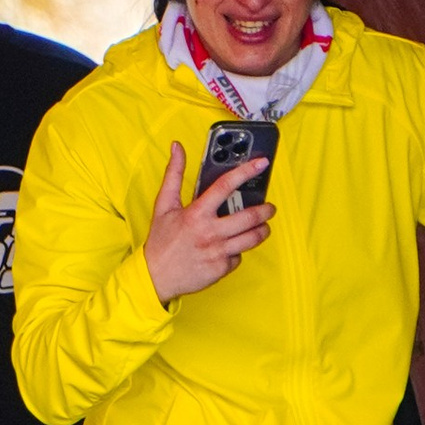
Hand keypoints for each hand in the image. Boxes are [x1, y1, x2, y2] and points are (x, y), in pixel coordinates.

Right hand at [142, 140, 272, 300]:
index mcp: (196, 213)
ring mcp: (218, 251)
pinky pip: (239, 256)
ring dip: (262, 230)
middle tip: (270, 207)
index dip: (246, 172)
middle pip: (250, 217)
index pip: (226, 186)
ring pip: (252, 238)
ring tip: (262, 226)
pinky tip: (231, 247)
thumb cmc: (161, 241)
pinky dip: (238, 251)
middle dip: (266, 210)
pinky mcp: (221, 268)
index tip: (261, 164)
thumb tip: (177, 148)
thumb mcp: (164, 205)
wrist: (155, 276)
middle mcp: (210, 232)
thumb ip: (174, 174)